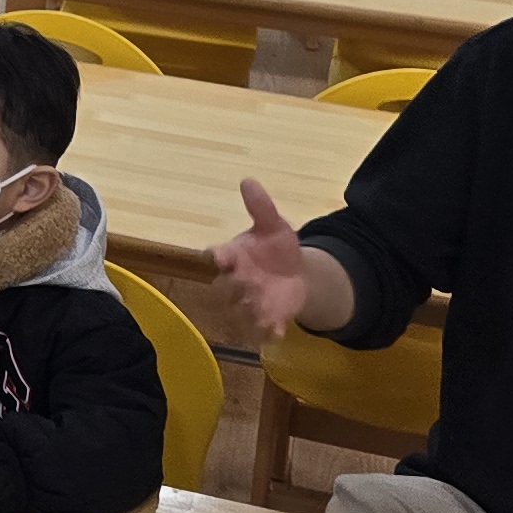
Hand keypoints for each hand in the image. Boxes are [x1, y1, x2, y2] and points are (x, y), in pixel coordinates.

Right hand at [212, 179, 312, 338]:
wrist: (295, 274)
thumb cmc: (275, 248)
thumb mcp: (274, 225)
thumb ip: (261, 207)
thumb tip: (248, 180)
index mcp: (234, 256)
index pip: (217, 255)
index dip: (218, 256)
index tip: (222, 257)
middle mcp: (236, 281)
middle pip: (224, 288)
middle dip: (235, 287)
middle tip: (248, 283)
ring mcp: (250, 302)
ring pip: (240, 312)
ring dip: (249, 311)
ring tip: (261, 310)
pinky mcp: (268, 319)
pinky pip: (263, 330)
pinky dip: (268, 332)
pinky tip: (277, 331)